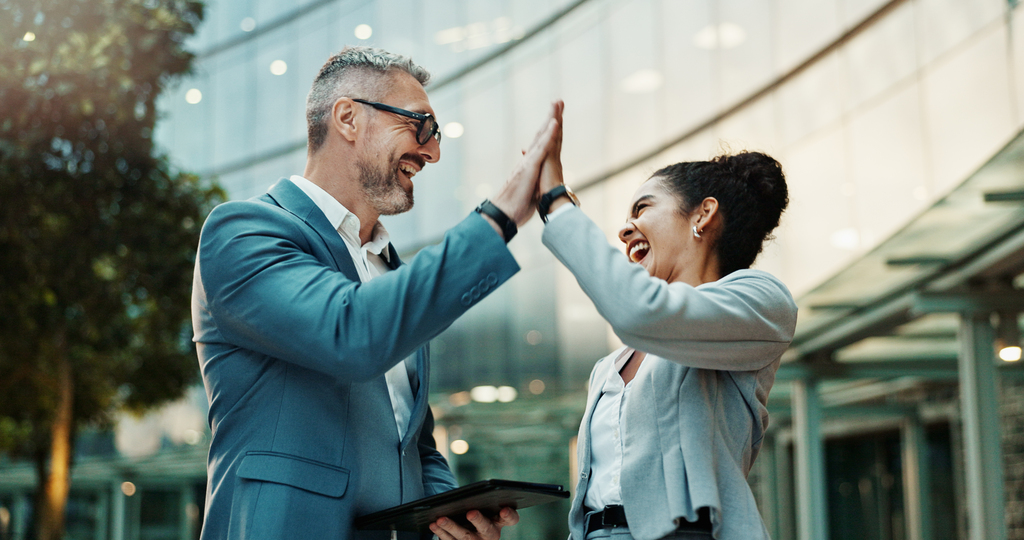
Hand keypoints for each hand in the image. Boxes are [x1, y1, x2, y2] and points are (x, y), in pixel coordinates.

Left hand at [429, 507, 518, 539]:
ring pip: (465, 537)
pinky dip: (440, 532)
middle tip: (471, 513)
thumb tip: (466, 494)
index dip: (509, 515)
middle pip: (486, 528)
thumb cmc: (477, 513)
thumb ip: (481, 500)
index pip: (511, 518)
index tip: (504, 509)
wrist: (469, 533)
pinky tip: (433, 524)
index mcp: (499, 521)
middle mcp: (490, 534)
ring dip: (452, 527)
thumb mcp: (483, 508)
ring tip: (441, 519)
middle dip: (478, 520)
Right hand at [489, 103, 561, 226]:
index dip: (548, 131)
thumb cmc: (515, 207)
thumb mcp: (528, 192)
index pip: (541, 145)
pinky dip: (548, 135)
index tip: (555, 118)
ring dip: (550, 118)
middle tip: (558, 101)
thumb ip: (532, 183)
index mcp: (529, 166)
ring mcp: (529, 162)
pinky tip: (555, 123)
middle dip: (550, 117)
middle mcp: (528, 160)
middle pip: (541, 134)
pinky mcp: (529, 167)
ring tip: (558, 103)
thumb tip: (536, 184)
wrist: (503, 214)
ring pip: (541, 136)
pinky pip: (542, 148)